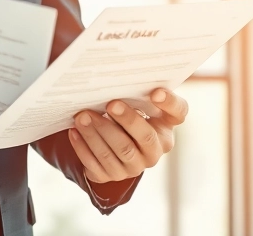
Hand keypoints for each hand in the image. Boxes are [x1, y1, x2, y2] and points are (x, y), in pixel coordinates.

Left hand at [67, 88, 188, 184]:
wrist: (109, 147)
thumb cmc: (124, 117)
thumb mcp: (135, 105)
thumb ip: (135, 93)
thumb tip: (117, 77)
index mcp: (165, 127)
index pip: (178, 113)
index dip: (169, 103)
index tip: (155, 91)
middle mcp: (154, 151)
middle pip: (145, 137)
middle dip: (127, 120)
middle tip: (110, 104)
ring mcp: (134, 167)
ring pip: (119, 152)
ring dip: (99, 133)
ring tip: (83, 116)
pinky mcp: (111, 176)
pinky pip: (97, 164)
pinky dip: (84, 147)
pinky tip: (74, 131)